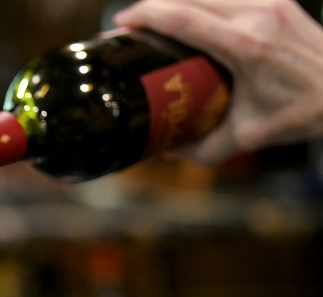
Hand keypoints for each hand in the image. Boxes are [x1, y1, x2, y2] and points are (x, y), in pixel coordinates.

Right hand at [115, 0, 322, 163]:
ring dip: (177, 2)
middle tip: (131, 25)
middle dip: (154, 5)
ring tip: (157, 21)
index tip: (122, 23)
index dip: (145, 16)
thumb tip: (169, 151)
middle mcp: (257, 14)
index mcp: (246, 46)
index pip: (182, 18)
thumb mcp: (248, 136)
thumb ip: (203, 147)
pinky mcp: (277, 0)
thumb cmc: (306, 111)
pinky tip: (191, 17)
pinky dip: (202, 3)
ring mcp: (269, 2)